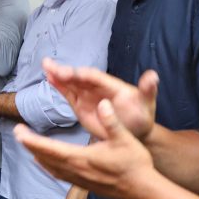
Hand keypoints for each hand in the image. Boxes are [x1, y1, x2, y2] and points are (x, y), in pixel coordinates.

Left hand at [14, 98, 154, 198]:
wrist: (142, 191)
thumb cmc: (135, 164)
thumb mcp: (125, 139)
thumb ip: (112, 121)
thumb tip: (102, 103)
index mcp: (82, 157)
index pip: (50, 148)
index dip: (32, 140)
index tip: (19, 131)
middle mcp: (76, 170)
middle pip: (45, 157)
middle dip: (29, 145)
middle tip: (18, 133)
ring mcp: (78, 179)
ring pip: (50, 167)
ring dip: (36, 155)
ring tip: (27, 145)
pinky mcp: (83, 184)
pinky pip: (58, 175)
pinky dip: (47, 167)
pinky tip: (43, 163)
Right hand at [43, 58, 157, 140]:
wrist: (134, 132)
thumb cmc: (142, 117)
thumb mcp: (148, 105)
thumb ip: (148, 90)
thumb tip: (153, 75)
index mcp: (112, 85)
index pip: (95, 77)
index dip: (83, 74)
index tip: (71, 73)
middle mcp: (97, 87)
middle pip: (79, 77)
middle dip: (65, 72)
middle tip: (50, 67)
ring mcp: (88, 95)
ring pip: (71, 83)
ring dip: (57, 75)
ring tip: (45, 66)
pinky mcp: (80, 104)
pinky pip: (68, 93)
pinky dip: (58, 86)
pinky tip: (48, 78)